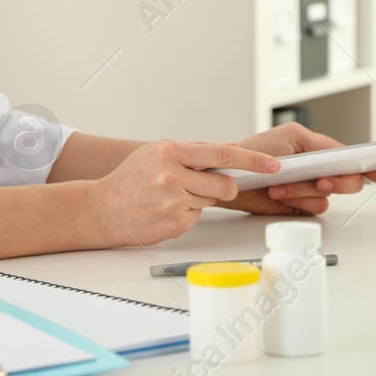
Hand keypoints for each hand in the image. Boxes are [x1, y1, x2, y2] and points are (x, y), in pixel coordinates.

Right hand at [87, 140, 279, 245]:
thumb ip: (192, 152)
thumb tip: (230, 151)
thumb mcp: (156, 153)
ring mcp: (174, 202)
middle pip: (224, 184)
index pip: (222, 154)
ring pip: (211, 200)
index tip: (273, 164)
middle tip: (204, 185)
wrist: (102, 209)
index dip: (253, 161)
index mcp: (170, 152)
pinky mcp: (176, 224)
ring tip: (172, 196)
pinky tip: (165, 210)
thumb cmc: (130, 179)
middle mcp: (172, 176)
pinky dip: (187, 213)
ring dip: (200, 198)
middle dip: (223, 186)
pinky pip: (197, 216)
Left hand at [227, 123, 375, 215]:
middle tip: (321, 182)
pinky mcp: (299, 204)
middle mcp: (318, 167)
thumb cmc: (252, 152)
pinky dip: (298, 203)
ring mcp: (309, 187)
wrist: (226, 176)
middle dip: (334, 182)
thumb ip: (317, 151)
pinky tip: (279, 195)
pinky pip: (313, 209)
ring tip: (280, 187)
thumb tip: (336, 166)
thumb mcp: (288, 140)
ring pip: (327, 197)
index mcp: (318, 146)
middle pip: (347, 180)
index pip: (355, 157)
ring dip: (305, 193)